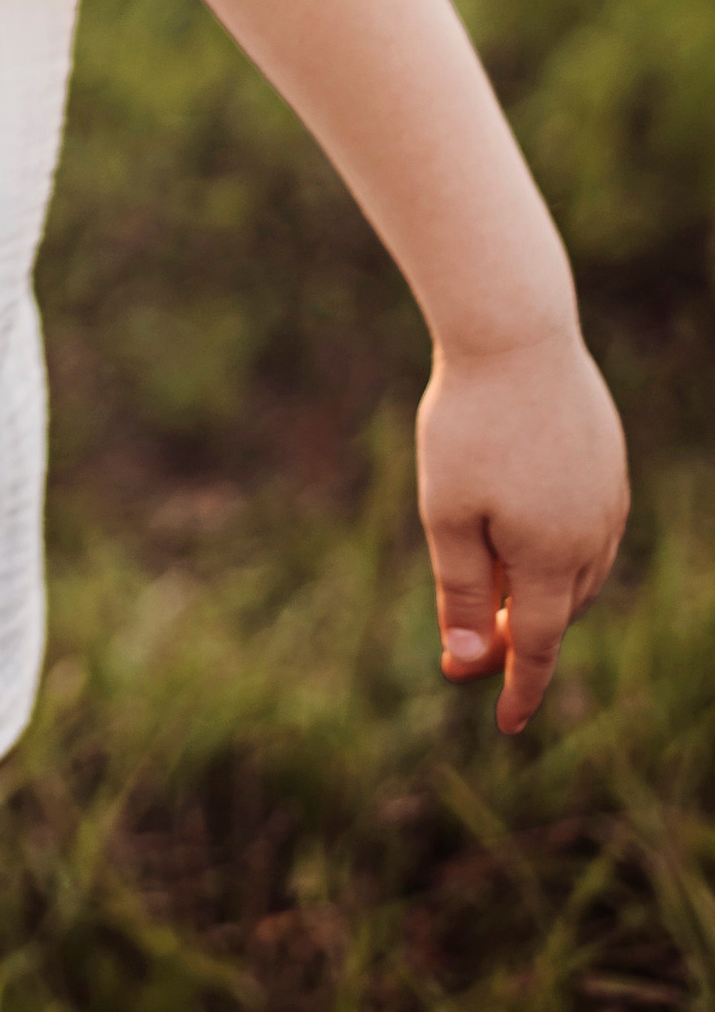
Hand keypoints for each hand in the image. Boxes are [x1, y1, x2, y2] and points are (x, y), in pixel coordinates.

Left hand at [417, 322, 628, 732]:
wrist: (514, 332)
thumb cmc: (469, 422)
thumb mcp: (448, 512)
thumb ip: (463, 591)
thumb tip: (470, 662)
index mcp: (550, 558)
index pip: (538, 647)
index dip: (521, 689)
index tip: (504, 725)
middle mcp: (592, 537)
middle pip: (558, 610)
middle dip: (522, 637)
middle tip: (474, 648)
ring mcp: (607, 498)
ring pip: (579, 572)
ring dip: (543, 594)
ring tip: (501, 599)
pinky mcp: (607, 463)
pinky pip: (591, 529)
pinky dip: (559, 550)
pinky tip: (531, 535)